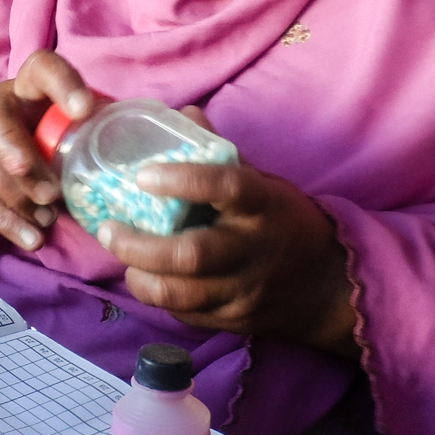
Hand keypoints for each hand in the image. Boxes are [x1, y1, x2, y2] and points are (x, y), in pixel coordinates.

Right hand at [0, 49, 94, 248]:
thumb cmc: (30, 132)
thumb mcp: (52, 120)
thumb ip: (81, 128)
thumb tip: (128, 149)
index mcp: (27, 87)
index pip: (42, 68)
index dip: (62, 84)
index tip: (84, 110)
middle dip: (20, 153)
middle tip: (51, 191)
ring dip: (19, 197)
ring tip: (49, 217)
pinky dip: (8, 223)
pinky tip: (32, 238)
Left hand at [95, 123, 358, 355]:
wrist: (325, 286)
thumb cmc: (282, 222)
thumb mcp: (262, 183)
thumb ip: (220, 155)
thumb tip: (184, 114)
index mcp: (263, 205)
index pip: (226, 186)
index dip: (184, 179)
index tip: (143, 175)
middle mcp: (254, 251)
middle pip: (193, 254)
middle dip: (141, 245)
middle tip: (109, 229)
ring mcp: (244, 291)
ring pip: (182, 294)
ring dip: (140, 277)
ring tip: (121, 256)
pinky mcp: (233, 320)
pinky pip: (186, 314)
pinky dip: (158, 297)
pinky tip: (146, 278)